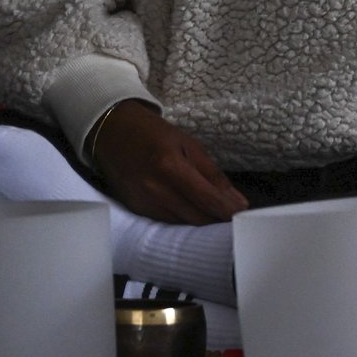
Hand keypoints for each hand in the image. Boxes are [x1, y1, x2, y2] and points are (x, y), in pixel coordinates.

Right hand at [88, 101, 247, 223]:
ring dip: (202, 222)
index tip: (245, 215)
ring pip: (183, 224)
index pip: (207, 199)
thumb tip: (237, 201)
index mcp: (171, 167)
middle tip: (235, 217)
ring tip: (218, 215)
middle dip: (218, 220)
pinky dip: (184, 219)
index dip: (228, 211)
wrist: (112, 133)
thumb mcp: (189, 145)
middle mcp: (155, 189)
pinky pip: (168, 221)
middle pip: (196, 218)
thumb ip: (213, 175)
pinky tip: (195, 213)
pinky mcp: (136, 210)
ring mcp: (143, 202)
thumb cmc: (155, 134)